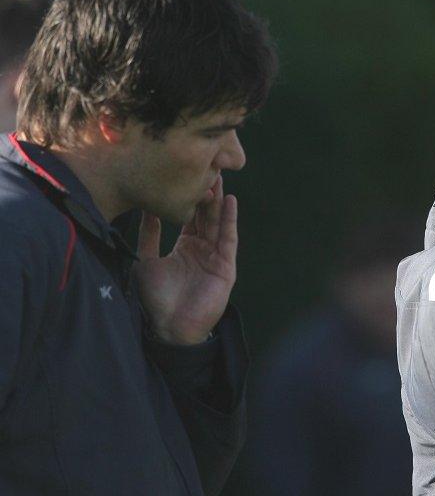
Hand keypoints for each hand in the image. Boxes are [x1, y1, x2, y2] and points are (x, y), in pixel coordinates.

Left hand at [133, 175, 237, 344]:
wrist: (168, 328)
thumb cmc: (154, 300)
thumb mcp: (145, 261)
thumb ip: (148, 236)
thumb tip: (145, 209)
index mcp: (185, 247)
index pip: (190, 216)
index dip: (188, 197)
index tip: (185, 175)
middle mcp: (203, 250)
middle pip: (206, 215)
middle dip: (206, 192)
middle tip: (205, 167)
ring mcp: (216, 257)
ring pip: (217, 222)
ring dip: (217, 200)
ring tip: (217, 177)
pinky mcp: (225, 267)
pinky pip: (228, 239)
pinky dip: (229, 220)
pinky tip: (229, 201)